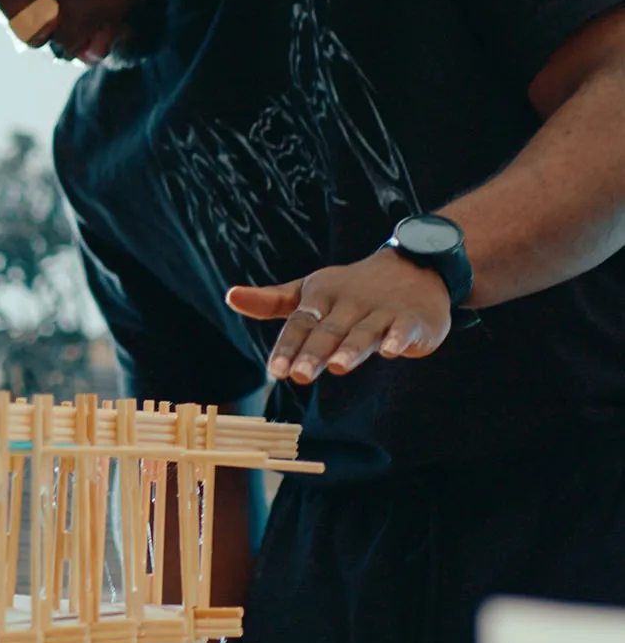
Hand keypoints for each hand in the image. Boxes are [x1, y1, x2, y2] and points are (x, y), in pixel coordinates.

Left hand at [225, 249, 451, 384]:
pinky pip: (404, 328)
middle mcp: (349, 303)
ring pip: (363, 332)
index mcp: (321, 297)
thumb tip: (230, 296)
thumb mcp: (310, 291)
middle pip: (328, 331)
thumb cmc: (350, 289)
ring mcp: (382, 310)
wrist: (413, 267)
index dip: (287, 347)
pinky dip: (399, 338)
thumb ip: (272, 301)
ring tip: (337, 366)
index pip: (300, 324)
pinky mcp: (412, 318)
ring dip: (350, 348)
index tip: (274, 371)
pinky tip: (392, 351)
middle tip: (299, 375)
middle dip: (313, 353)